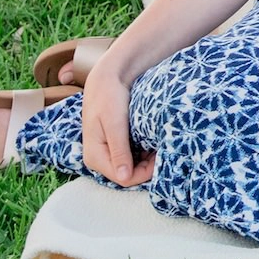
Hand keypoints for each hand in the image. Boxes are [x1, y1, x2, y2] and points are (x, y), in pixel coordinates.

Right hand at [78, 57, 153, 188]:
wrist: (106, 79)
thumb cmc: (109, 98)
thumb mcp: (115, 123)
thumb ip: (119, 150)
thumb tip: (124, 178)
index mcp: (94, 157)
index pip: (123, 178)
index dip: (144, 173)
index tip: (162, 158)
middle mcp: (98, 159)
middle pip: (127, 175)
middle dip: (147, 167)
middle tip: (164, 151)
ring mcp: (105, 152)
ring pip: (130, 167)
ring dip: (146, 160)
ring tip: (160, 146)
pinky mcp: (112, 145)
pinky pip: (130, 157)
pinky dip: (143, 152)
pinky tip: (152, 142)